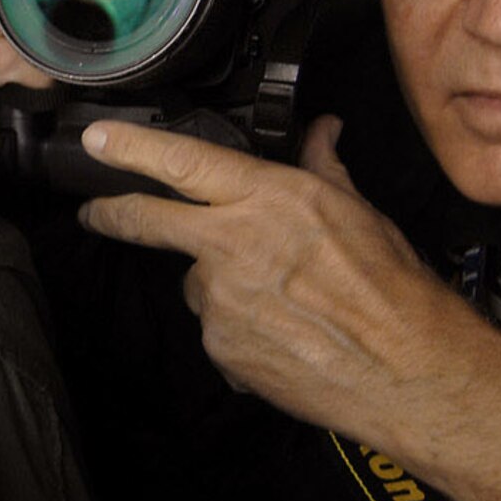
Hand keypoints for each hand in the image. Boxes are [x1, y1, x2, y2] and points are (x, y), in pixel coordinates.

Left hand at [75, 115, 469, 437]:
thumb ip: (323, 168)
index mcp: (269, 199)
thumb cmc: (393, 288)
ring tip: (281, 303)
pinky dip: (240, 330)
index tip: (96, 141)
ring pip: (197, 282)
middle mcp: (233, 244)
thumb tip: (321, 131)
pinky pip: (218, 328)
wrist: (405, 370)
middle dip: (111, 213)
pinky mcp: (221, 346)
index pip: (182, 162)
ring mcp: (221, 299)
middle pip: (147, 220)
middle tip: (95, 213)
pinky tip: (284, 335)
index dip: (131, 149)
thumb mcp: (361, 212)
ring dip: (221, 286)